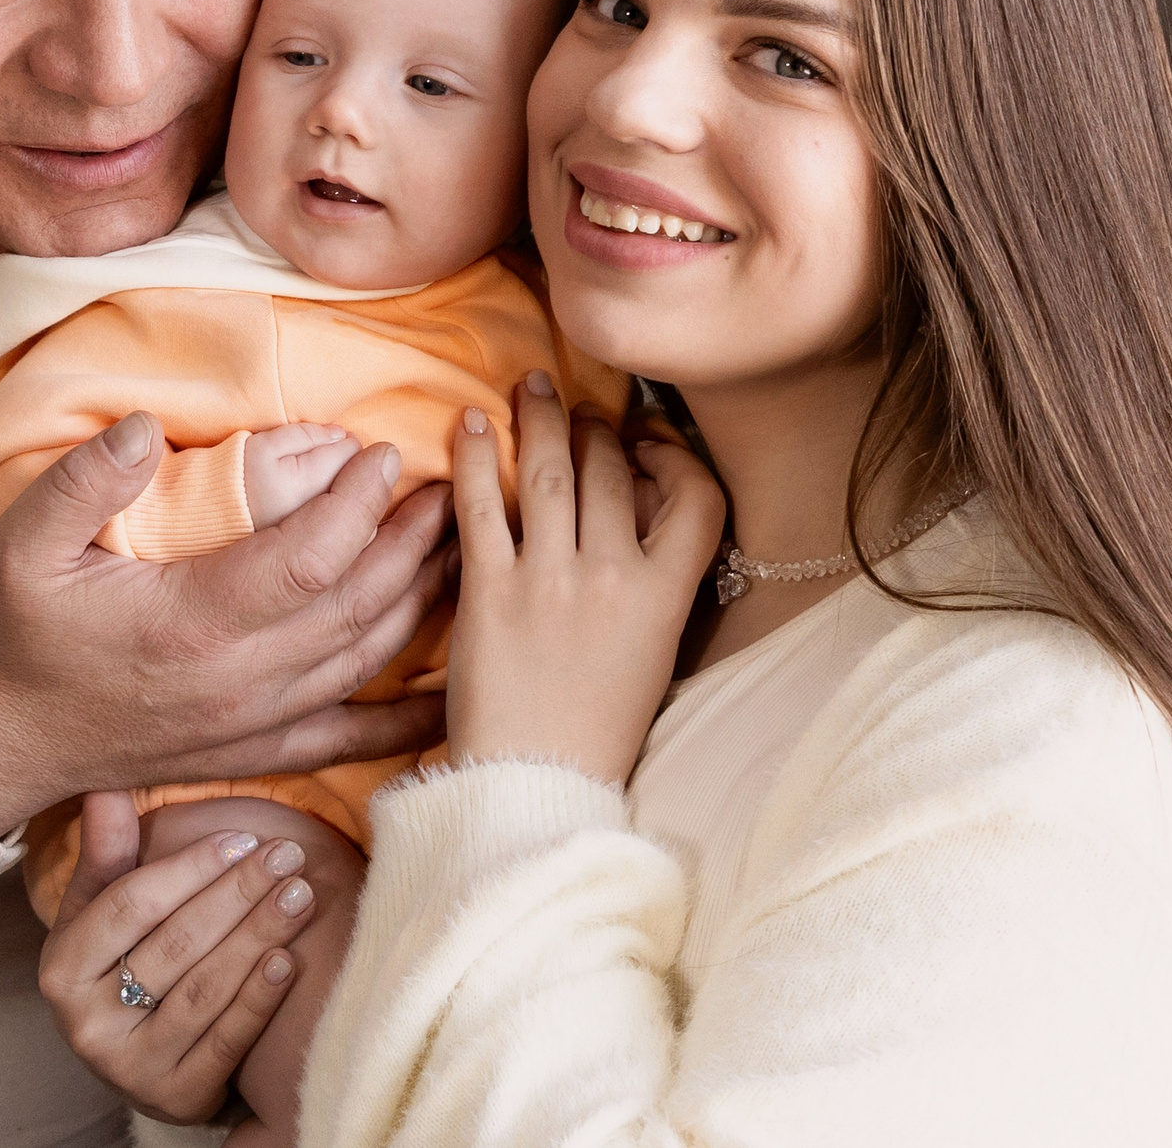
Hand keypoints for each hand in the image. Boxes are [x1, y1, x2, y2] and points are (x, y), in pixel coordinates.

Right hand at [0, 413, 453, 832]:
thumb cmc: (13, 636)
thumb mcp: (20, 547)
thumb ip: (82, 482)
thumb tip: (140, 425)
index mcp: (190, 623)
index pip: (307, 560)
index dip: (358, 506)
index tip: (383, 456)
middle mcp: (238, 679)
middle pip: (357, 607)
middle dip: (413, 543)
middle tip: (452, 488)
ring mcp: (254, 722)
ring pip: (366, 660)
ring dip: (422, 602)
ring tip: (459, 544)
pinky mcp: (257, 750)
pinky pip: (352, 736)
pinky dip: (410, 716)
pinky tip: (453, 695)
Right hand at [39, 792, 321, 1124]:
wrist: (139, 1057)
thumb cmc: (122, 963)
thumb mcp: (103, 911)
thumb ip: (108, 853)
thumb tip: (105, 788)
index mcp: (61, 969)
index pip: (131, 905)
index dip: (189, 868)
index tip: (243, 837)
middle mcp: (86, 1025)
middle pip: (174, 945)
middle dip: (237, 894)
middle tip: (288, 856)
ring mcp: (130, 1068)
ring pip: (205, 990)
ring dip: (259, 935)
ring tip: (301, 894)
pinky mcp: (176, 1099)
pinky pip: (226, 1041)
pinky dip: (260, 997)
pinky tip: (289, 959)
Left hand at [448, 372, 724, 783]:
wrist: (535, 783)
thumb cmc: (595, 729)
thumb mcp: (652, 651)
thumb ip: (651, 582)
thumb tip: (630, 513)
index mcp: (667, 598)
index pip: (698, 499)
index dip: (675, 459)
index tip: (648, 446)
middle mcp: (613, 578)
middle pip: (614, 474)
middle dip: (597, 430)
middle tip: (580, 410)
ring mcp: (550, 581)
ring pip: (554, 474)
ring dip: (543, 421)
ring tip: (532, 388)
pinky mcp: (490, 591)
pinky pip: (485, 505)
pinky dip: (479, 458)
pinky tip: (473, 425)